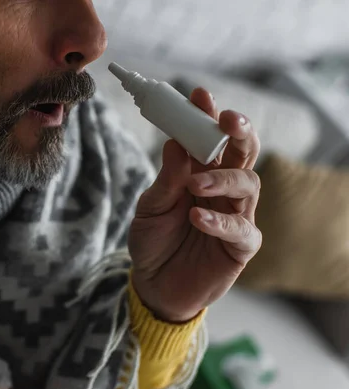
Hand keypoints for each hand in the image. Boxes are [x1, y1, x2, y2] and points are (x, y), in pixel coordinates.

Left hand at [128, 88, 261, 322]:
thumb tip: (175, 142)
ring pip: (249, 184)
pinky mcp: (240, 245)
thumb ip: (166, 179)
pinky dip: (221, 220)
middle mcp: (223, 189)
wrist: (153, 283)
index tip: (200, 95)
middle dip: (239, 132)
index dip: (209, 115)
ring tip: (195, 185)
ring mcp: (236, 215)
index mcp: (201, 173)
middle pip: (244, 153)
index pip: (211, 138)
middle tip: (225, 121)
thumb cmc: (153, 240)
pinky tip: (197, 217)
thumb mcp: (150, 207)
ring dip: (223, 178)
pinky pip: (242, 228)